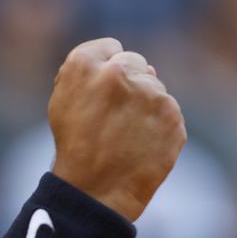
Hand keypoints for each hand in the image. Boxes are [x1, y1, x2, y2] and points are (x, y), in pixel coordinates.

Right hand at [48, 38, 186, 221]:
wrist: (95, 190)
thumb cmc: (75, 145)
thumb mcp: (64, 100)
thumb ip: (90, 71)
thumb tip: (129, 62)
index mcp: (84, 64)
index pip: (110, 48)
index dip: (106, 70)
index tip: (104, 91)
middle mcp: (118, 71)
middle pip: (135, 62)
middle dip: (130, 82)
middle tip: (116, 115)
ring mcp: (149, 93)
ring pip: (154, 88)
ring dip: (145, 105)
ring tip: (127, 134)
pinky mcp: (172, 114)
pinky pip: (168, 111)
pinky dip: (160, 125)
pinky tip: (143, 143)